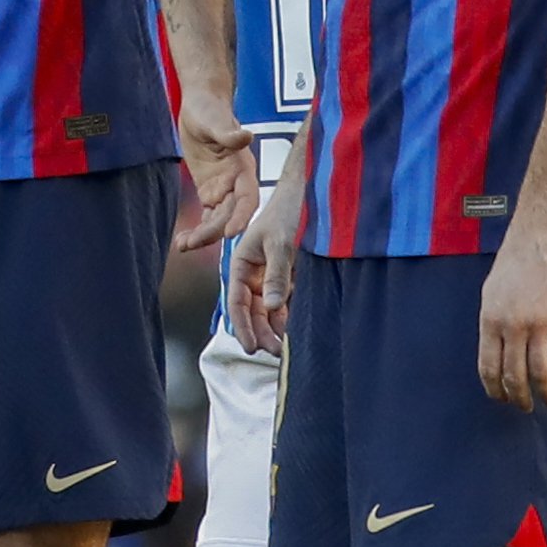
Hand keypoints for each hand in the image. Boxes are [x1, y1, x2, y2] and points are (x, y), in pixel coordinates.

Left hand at [174, 88, 257, 252]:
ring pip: (218, 219)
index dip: (241, 215)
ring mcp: (223, 188)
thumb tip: (245, 136)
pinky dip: (198, 229)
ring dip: (204, 235)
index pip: (247, 197)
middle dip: (214, 231)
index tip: (231, 232)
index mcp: (243, 168)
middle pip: (229, 213)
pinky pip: (207, 215)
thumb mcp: (216, 120)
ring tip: (184, 246)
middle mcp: (236, 182)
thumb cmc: (210, 109)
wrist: (200, 105)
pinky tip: (183, 241)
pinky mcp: (210, 191)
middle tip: (193, 243)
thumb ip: (229, 133)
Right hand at [226, 169, 301, 355]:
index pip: (236, 302)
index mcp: (241, 264)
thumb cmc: (288, 212)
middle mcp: (253, 273)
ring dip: (274, 328)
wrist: (309, 194)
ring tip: (285, 347)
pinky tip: (294, 330)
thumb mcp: (280, 243)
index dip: (241, 326)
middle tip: (275, 352)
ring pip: (268, 310)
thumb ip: (276, 275)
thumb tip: (272, 306)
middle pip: (252, 311)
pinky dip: (287, 317)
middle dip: (261, 332)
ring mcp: (271, 276)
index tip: (250, 347)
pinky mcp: (289, 277)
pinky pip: (285, 302)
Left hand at [476, 222, 546, 409]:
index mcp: (489, 320)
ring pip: (540, 371)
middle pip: (514, 374)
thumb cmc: (515, 262)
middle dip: (520, 397)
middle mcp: (511, 325)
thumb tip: (498, 353)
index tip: (502, 399)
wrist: (540, 236)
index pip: (488, 366)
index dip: (495, 388)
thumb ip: (494, 323)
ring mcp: (537, 322)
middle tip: (526, 407)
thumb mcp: (492, 293)